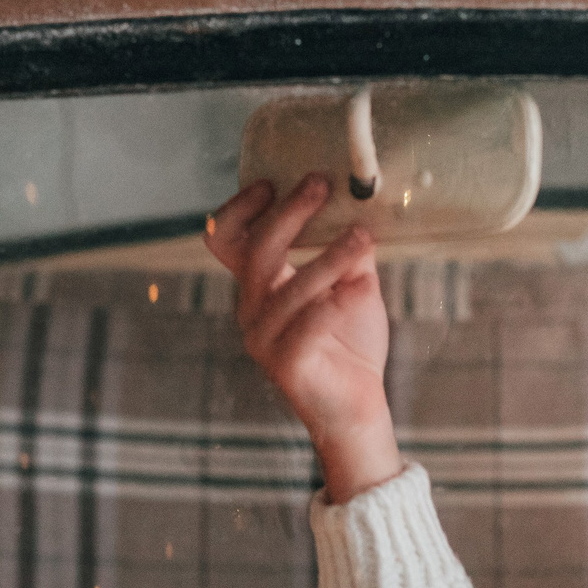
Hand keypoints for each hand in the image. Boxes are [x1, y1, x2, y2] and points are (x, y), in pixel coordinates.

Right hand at [204, 176, 402, 501]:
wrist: (358, 405)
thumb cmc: (350, 342)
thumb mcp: (352, 284)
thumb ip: (350, 250)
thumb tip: (361, 206)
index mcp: (258, 285)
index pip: (225, 239)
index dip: (240, 207)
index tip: (272, 182)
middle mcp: (252, 308)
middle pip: (254, 250)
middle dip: (289, 213)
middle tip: (321, 185)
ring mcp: (263, 338)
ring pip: (288, 285)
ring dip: (327, 256)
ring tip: (362, 237)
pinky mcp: (286, 364)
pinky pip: (308, 323)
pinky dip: (336, 301)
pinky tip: (362, 288)